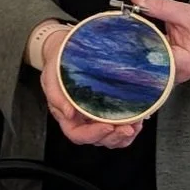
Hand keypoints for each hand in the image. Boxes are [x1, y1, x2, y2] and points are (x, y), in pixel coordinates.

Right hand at [39, 26, 143, 149]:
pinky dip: (131, 128)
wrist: (69, 49)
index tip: (108, 125)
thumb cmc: (59, 63)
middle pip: (98, 140)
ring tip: (136, 124)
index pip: (77, 135)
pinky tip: (138, 120)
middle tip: (128, 128)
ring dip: (125, 136)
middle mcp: (82, 121)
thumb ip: (56, 96)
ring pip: (111, 138)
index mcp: (67, 116)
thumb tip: (69, 113)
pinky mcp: (109, 111)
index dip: (93, 134)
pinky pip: (120, 128)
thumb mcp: (51, 75)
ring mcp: (96, 118)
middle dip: (115, 137)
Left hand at [130, 0, 189, 83]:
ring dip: (134, 48)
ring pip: (142, 65)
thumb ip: (161, 6)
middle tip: (125, 29)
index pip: (154, 56)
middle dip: (133, 45)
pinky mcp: (162, 75)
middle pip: (145, 62)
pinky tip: (136, 43)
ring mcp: (167, 77)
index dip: (139, 42)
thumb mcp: (185, 13)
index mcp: (185, 62)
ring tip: (130, 35)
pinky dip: (139, 52)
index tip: (131, 28)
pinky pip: (144, 64)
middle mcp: (175, 74)